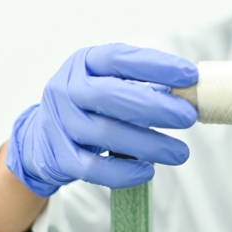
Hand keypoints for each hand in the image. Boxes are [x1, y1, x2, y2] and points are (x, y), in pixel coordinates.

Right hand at [5, 43, 197, 196]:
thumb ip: (139, 83)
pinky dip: (123, 172)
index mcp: (84, 64)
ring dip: (149, 144)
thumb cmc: (89, 105)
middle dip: (155, 107)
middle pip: (111, 96)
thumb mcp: (107, 82)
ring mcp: (60, 123)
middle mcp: (68, 89)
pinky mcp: (58, 157)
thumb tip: (189, 91)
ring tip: (180, 152)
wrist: (40, 137)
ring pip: (106, 134)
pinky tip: (147, 171)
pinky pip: (92, 168)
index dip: (156, 65)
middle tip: (188, 117)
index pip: (120, 59)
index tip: (190, 75)